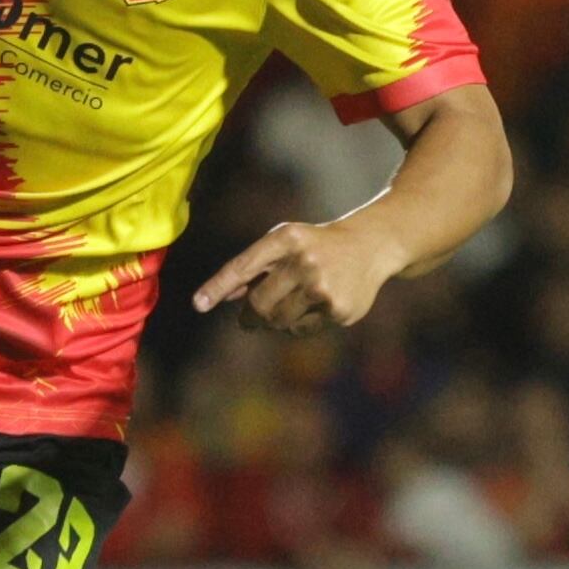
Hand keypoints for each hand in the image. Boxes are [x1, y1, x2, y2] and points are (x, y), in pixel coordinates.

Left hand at [191, 219, 399, 333]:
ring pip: (278, 320)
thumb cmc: (315, 245)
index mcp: (285, 238)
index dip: (218, 286)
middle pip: (259, 303)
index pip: (243, 266)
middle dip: (250, 316)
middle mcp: (304, 261)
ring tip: (286, 307)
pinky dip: (298, 324)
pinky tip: (314, 307)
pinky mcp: (339, 309)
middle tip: (247, 320)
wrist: (370, 246)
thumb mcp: (284, 245)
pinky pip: (301, 329)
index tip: (198, 304)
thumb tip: (215, 298)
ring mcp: (323, 286)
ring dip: (273, 321)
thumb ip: (250, 269)